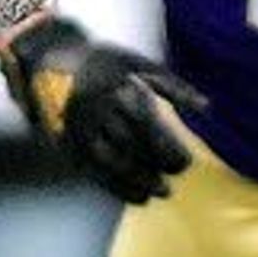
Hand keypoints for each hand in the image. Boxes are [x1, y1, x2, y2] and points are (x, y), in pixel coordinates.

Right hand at [0, 16, 200, 202]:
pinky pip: (94, 170)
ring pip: (113, 163)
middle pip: (132, 148)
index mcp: (122, 90)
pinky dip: (118, 188)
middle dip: (156, 168)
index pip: (150, 127)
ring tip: (161, 193)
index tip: (186, 163)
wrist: (50, 58)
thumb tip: (208, 108)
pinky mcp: (70, 141)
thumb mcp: (140, 64)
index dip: (169, 150)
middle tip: (174, 178)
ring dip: (139, 182)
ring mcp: (83, 128)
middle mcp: (102, 111)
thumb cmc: (104, 61)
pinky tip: (139, 197)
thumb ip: (175, 86)